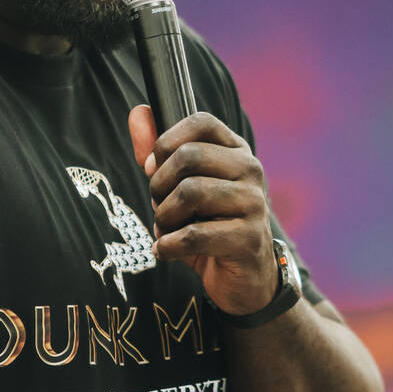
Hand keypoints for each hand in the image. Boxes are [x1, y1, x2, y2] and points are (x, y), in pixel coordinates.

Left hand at [128, 106, 277, 314]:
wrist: (244, 279)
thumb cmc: (209, 225)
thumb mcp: (181, 187)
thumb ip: (157, 152)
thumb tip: (138, 112)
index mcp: (236, 151)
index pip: (201, 121)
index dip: (167, 140)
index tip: (153, 166)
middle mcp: (251, 170)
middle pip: (190, 156)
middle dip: (160, 184)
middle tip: (159, 205)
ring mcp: (254, 203)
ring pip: (190, 193)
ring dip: (164, 217)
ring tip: (166, 229)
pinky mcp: (249, 239)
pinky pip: (194, 234)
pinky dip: (168, 245)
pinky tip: (165, 250)